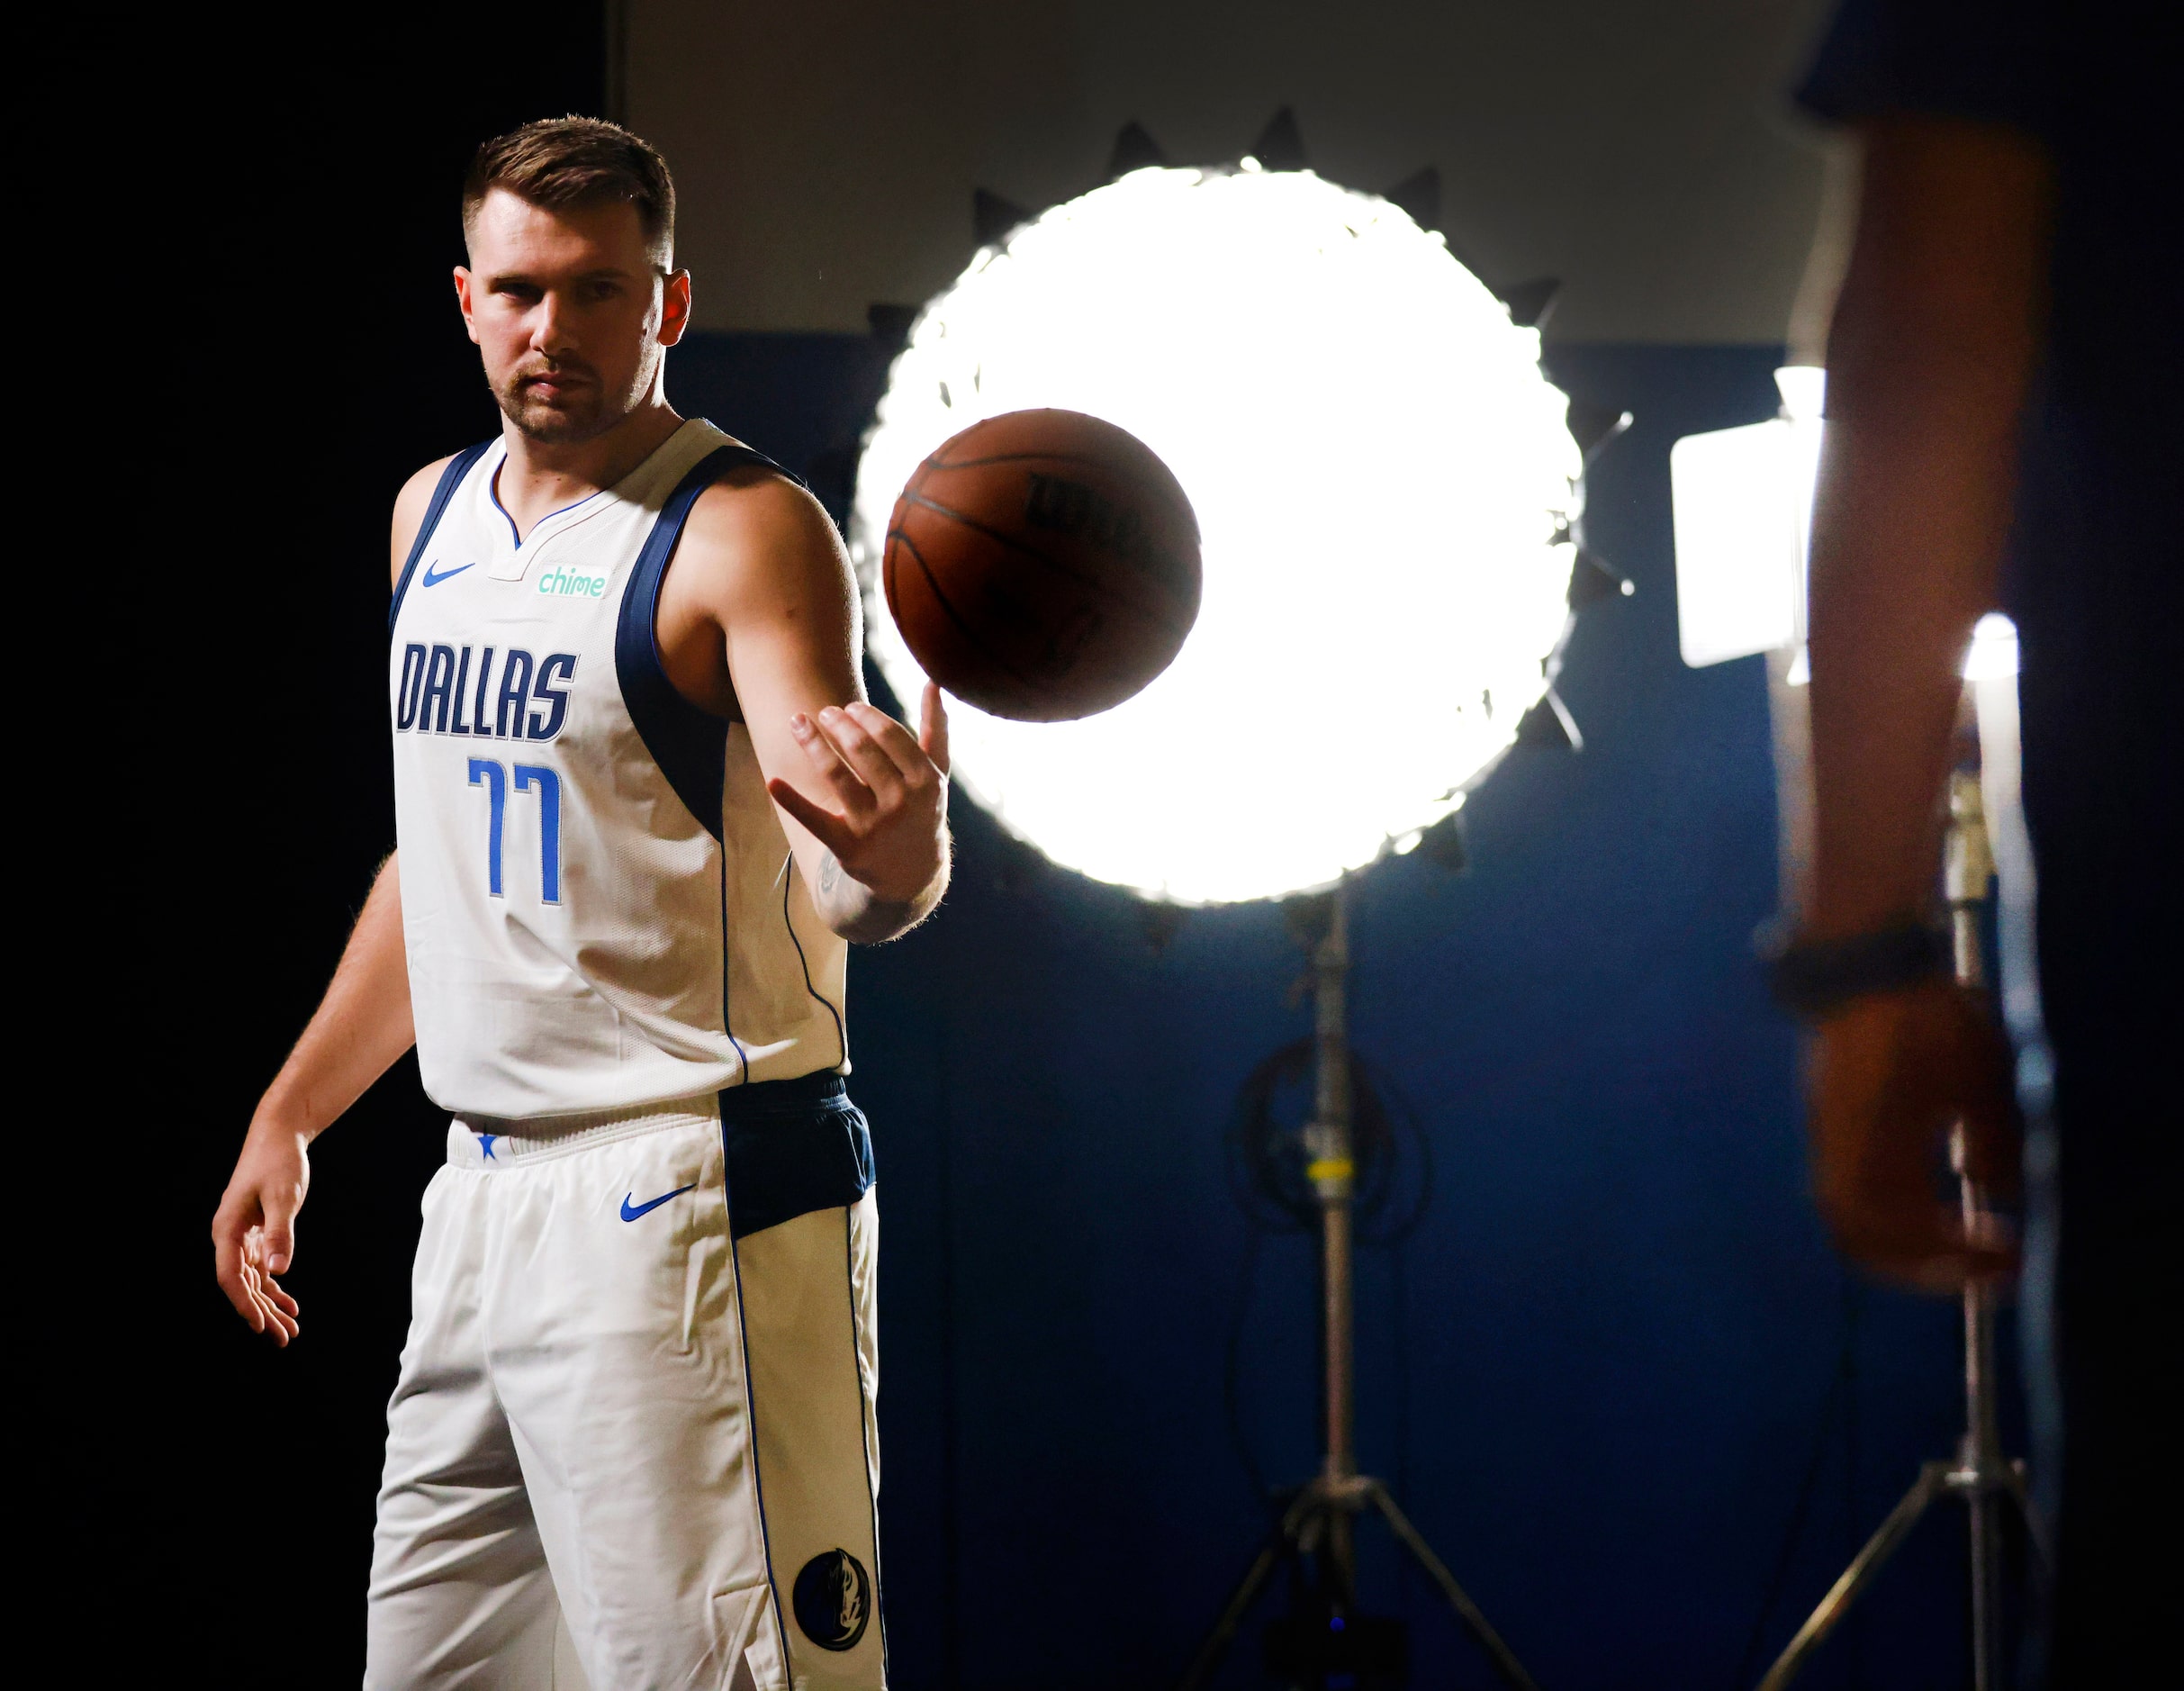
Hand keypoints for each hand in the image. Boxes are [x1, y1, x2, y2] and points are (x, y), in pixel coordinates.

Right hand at [212, 1124, 309, 1344]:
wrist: (279, 1135)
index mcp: (227, 1229)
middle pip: (242, 1285)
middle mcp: (229, 1236)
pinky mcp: (256, 1232)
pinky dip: (275, 1287)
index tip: (261, 1327)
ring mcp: (241, 1235)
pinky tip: (290, 1305)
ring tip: (290, 1330)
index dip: (244, 1304)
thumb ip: (279, 1234)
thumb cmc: (278, 1162)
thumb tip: (278, 1271)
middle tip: (284, 1340)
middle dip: (261, 1313)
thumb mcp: (283, 1197)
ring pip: (253, 1280)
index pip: (231, 1277)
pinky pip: (262, 1268)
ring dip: (269, 1305)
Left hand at [767, 683, 949, 904]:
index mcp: (927, 781)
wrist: (911, 875)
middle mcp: (902, 803)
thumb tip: (933, 683)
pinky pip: (815, 820)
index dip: (866, 715)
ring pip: (836, 775)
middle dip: (839, 723)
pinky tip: (771, 782)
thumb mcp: (937, 775)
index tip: (849, 706)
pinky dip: (791, 800)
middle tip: (825, 711)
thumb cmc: (921, 813)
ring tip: (797, 721)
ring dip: (812, 742)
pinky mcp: (848, 847)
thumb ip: (937, 730)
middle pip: (863, 750)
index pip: (891, 735)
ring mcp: (874, 826)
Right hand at [1807, 977, 2019, 1291]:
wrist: (1865, 966)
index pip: (1907, 1233)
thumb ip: (1993, 1145)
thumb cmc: (1928, 1017)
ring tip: (1959, 1243)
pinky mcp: (1829, 1125)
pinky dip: (1889, 1214)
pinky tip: (1934, 1200)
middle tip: (1985, 1271)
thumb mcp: (1980, 1079)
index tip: (2009, 1259)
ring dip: (1902, 1245)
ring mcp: (1828, 1138)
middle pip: (1862, 1241)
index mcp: (1876, 1145)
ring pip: (1850, 1219)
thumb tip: (1995, 1194)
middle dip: (1924, 1268)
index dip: (1958, 1259)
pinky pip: (1848, 1190)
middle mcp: (1840, 1152)